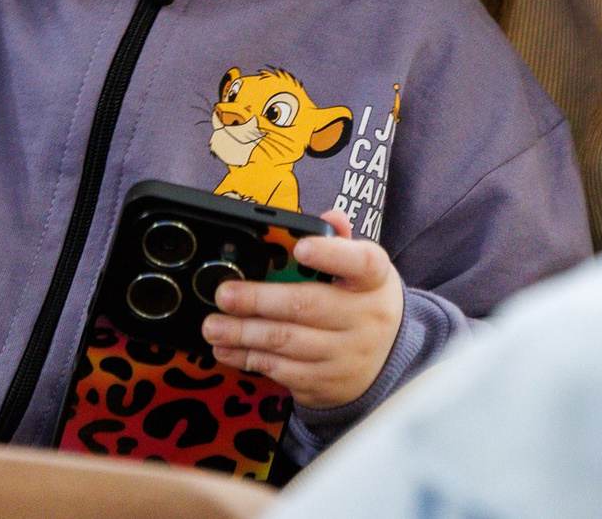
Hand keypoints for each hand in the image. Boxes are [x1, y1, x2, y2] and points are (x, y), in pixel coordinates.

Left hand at [201, 210, 404, 410]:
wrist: (387, 361)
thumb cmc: (363, 303)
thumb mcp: (362, 271)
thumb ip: (340, 243)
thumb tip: (330, 217)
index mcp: (373, 280)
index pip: (359, 262)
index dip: (330, 254)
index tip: (301, 248)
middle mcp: (364, 318)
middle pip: (307, 306)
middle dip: (259, 301)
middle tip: (224, 295)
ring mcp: (345, 355)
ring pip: (287, 342)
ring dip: (244, 334)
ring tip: (214, 326)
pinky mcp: (325, 383)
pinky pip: (282, 371)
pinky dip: (250, 359)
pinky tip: (227, 349)